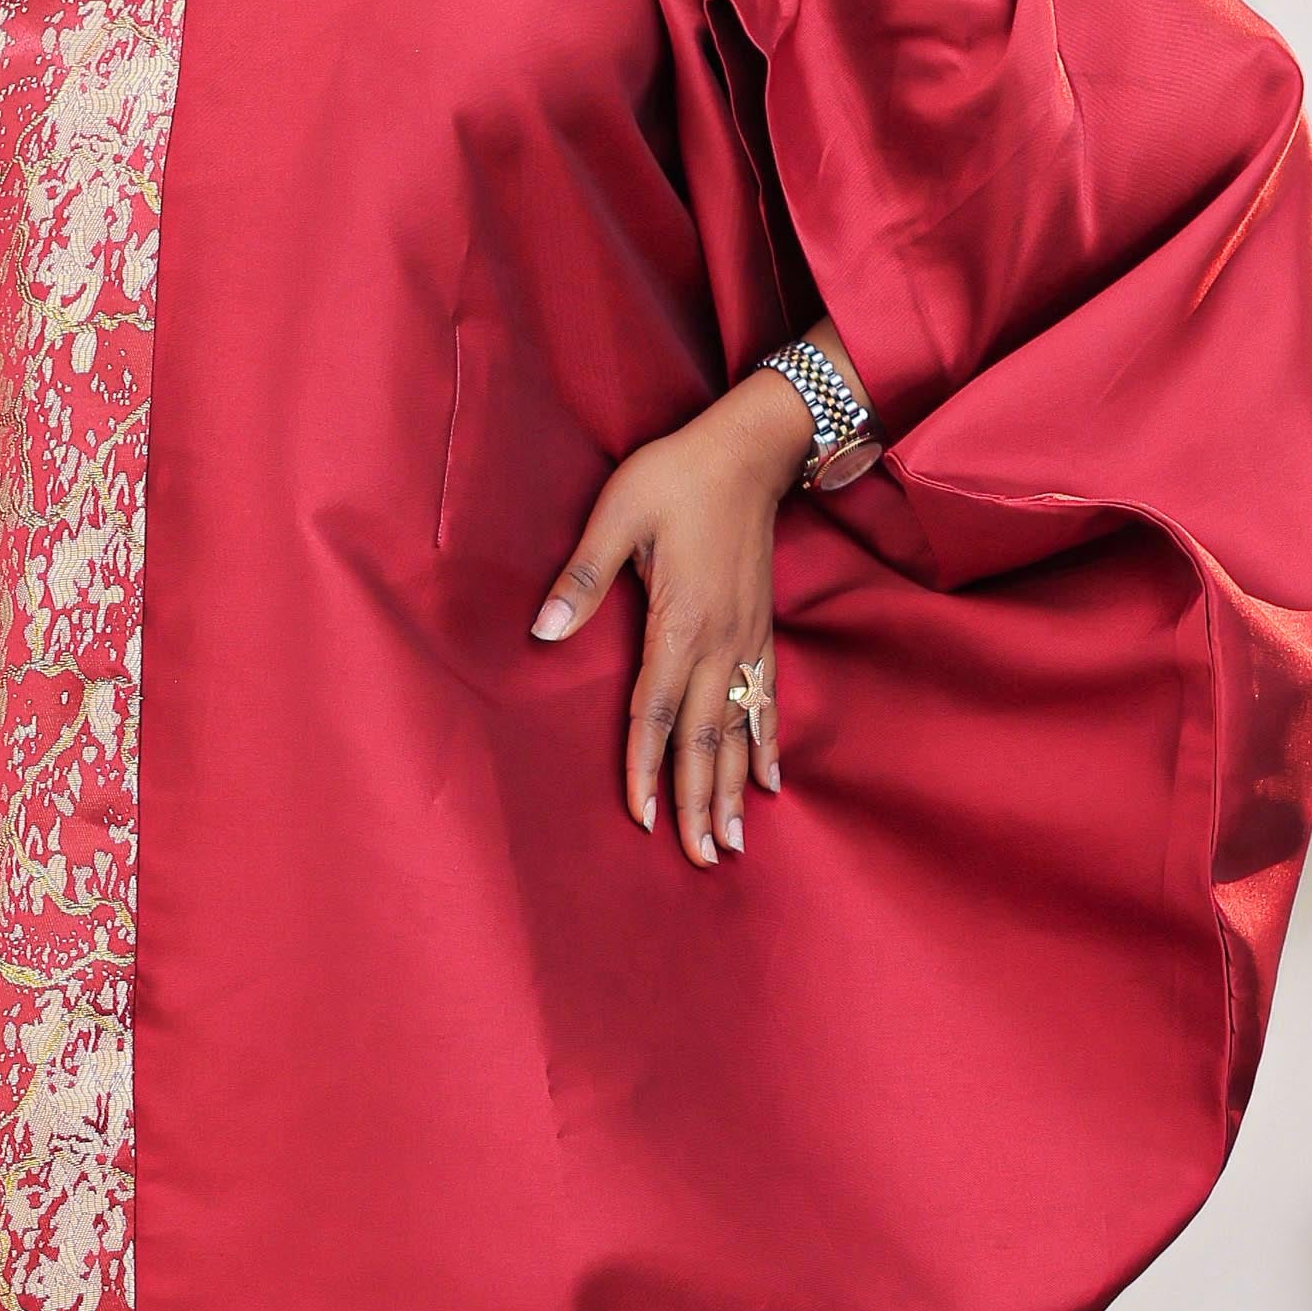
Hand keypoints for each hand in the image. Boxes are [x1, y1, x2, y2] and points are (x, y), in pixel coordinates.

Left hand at [532, 373, 812, 869]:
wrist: (748, 450)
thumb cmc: (676, 476)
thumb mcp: (618, 512)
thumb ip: (583, 576)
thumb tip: (542, 630)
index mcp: (680, 621)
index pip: (657, 710)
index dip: (647, 766)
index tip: (642, 817)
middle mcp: (720, 642)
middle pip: (705, 738)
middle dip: (698, 802)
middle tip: (703, 860)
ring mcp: (746, 640)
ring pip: (739, 731)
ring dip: (733, 790)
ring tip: (733, 843)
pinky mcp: (761, 631)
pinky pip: (766, 702)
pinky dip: (767, 746)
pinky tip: (768, 785)